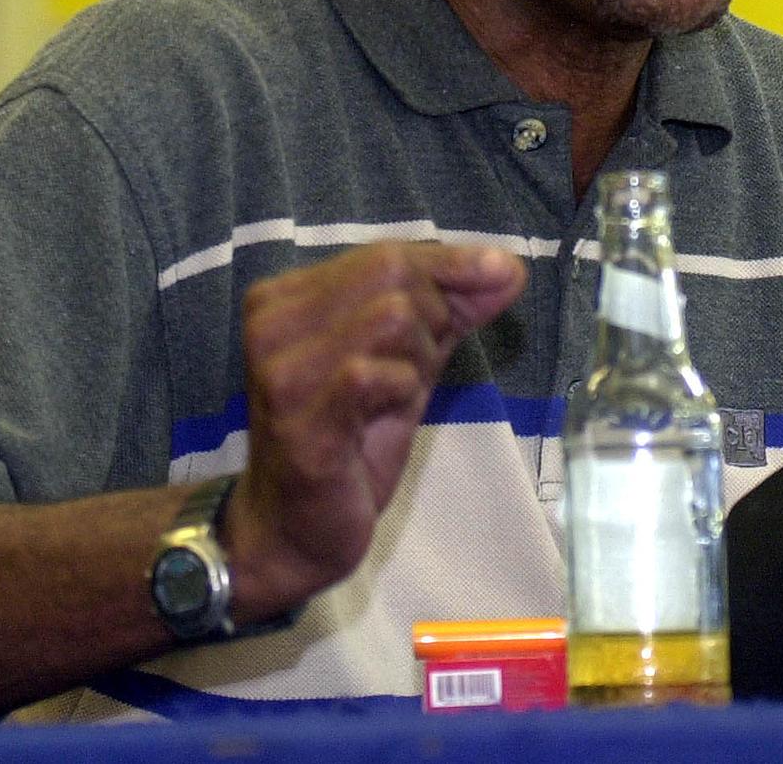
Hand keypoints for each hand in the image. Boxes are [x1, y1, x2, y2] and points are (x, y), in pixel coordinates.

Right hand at [225, 242, 525, 616]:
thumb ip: (452, 308)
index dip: (452, 264)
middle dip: (432, 314)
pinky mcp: (299, 417)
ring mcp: (280, 368)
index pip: (387, 253)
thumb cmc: (351, 439)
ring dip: (417, 357)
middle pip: (392, 272)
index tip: (503, 273)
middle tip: (417, 367)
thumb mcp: (405, 359)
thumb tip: (511, 266)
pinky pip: (374, 374)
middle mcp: (272, 320)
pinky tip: (383, 415)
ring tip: (396, 395)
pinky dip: (400, 388)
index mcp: (286, 295)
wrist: (296, 530)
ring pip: (392, 315)